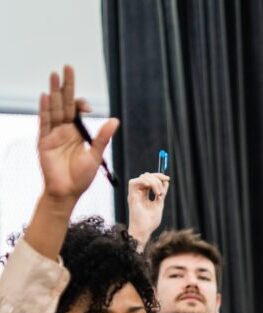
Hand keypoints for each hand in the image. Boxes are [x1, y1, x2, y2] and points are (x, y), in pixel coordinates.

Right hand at [38, 65, 118, 207]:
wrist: (67, 191)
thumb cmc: (81, 177)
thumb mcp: (96, 154)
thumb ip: (103, 137)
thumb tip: (115, 120)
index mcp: (77, 133)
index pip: (77, 110)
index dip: (81, 103)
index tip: (88, 106)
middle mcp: (64, 130)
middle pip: (64, 103)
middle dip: (66, 86)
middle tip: (67, 67)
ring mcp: (53, 134)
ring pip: (53, 109)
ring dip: (54, 92)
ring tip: (54, 75)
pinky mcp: (44, 141)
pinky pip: (44, 123)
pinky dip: (45, 110)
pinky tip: (46, 96)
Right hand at [127, 172, 169, 243]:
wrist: (144, 231)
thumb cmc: (150, 221)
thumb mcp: (159, 204)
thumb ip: (162, 193)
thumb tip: (166, 182)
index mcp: (144, 194)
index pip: (150, 179)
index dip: (158, 177)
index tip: (167, 179)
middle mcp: (138, 192)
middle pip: (146, 176)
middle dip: (157, 177)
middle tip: (164, 186)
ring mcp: (134, 193)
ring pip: (142, 177)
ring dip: (154, 182)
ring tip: (159, 194)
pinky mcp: (131, 196)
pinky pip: (135, 182)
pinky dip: (145, 182)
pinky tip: (153, 191)